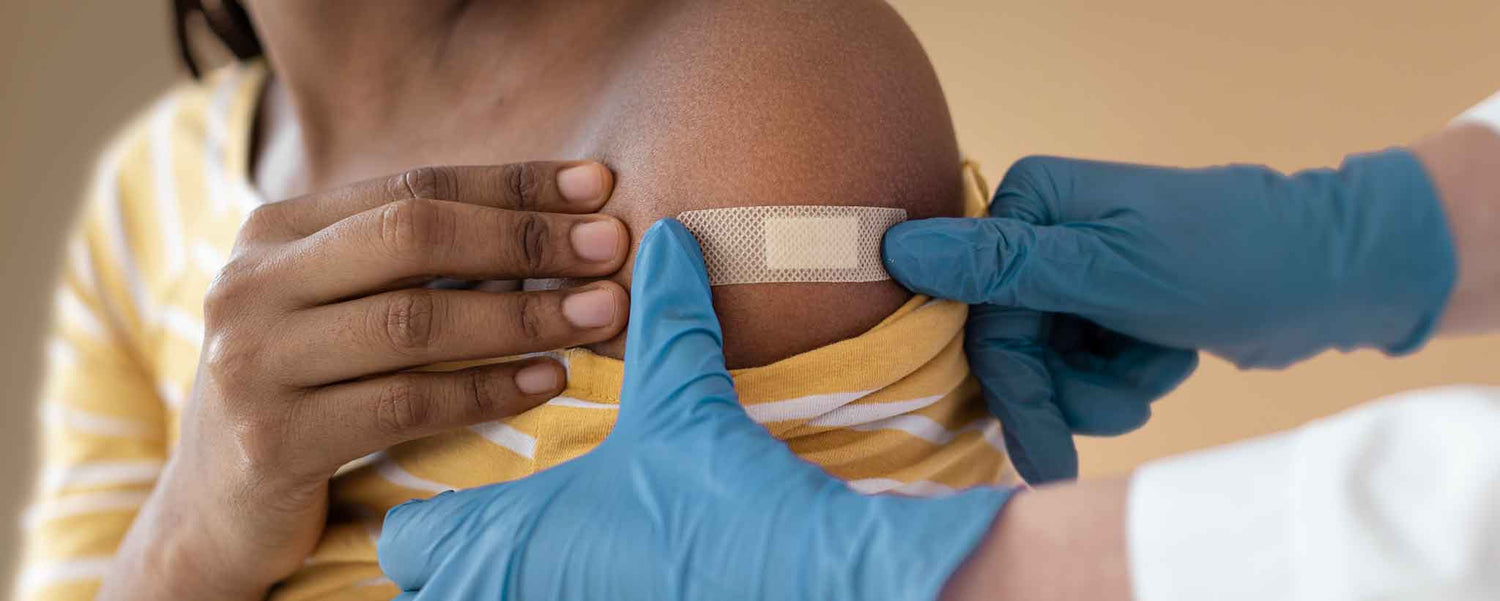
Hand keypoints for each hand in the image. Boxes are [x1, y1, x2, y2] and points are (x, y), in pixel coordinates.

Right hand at [99, 163, 630, 599]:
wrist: (215, 507)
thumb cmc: (307, 390)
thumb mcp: (338, 306)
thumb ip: (411, 263)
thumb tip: (558, 221)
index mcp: (274, 232)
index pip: (412, 185)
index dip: (512, 182)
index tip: (597, 184)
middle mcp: (251, 285)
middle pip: (412, 237)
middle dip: (525, 238)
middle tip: (610, 246)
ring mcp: (253, 363)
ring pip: (414, 322)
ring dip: (523, 315)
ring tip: (601, 313)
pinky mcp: (273, 441)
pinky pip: (406, 404)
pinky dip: (488, 390)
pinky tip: (550, 380)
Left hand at [377, 220, 1012, 600]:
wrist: (813, 587)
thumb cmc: (725, 509)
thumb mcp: (688, 405)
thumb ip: (666, 319)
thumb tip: (667, 238)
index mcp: (504, 541)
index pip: (407, 544)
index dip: (425, 513)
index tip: (457, 478)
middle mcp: (512, 596)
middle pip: (433, 587)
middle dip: (460, 556)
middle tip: (496, 512)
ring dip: (508, 575)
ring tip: (549, 545)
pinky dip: (555, 588)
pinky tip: (601, 568)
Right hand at [883, 151, 1455, 482]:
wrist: (1330, 275)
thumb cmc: (1228, 262)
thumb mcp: (1110, 273)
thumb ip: (1001, 266)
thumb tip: (898, 245)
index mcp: (1029, 203)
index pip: (980, 315)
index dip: (1015, 387)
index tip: (1046, 453)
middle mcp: (1041, 230)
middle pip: (1011, 345)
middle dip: (1068, 392)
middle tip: (1124, 418)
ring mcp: (1074, 268)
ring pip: (1049, 363)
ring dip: (1104, 387)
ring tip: (1159, 372)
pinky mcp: (1105, 301)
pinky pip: (1086, 362)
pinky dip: (1128, 375)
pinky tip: (1172, 354)